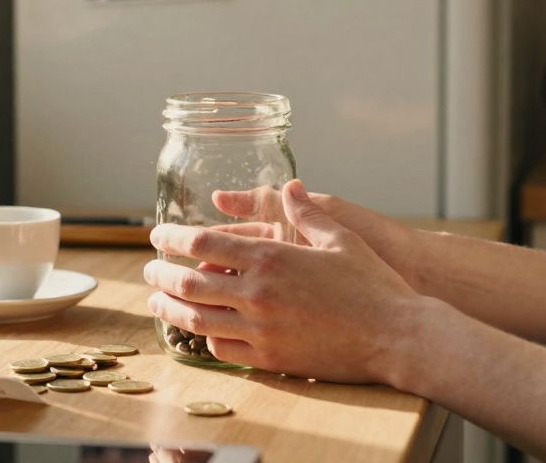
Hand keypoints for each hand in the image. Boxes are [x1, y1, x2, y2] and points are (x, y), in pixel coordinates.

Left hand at [143, 180, 423, 381]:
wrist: (397, 335)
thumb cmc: (374, 283)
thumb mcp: (341, 237)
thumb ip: (307, 212)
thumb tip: (290, 186)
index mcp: (271, 257)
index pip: (202, 243)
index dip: (172, 238)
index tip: (157, 236)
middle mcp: (258, 294)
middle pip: (188, 283)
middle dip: (160, 275)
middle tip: (148, 271)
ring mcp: (262, 330)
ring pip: (198, 319)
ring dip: (171, 309)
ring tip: (158, 302)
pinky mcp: (271, 359)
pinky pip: (223, 350)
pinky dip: (204, 337)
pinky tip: (201, 329)